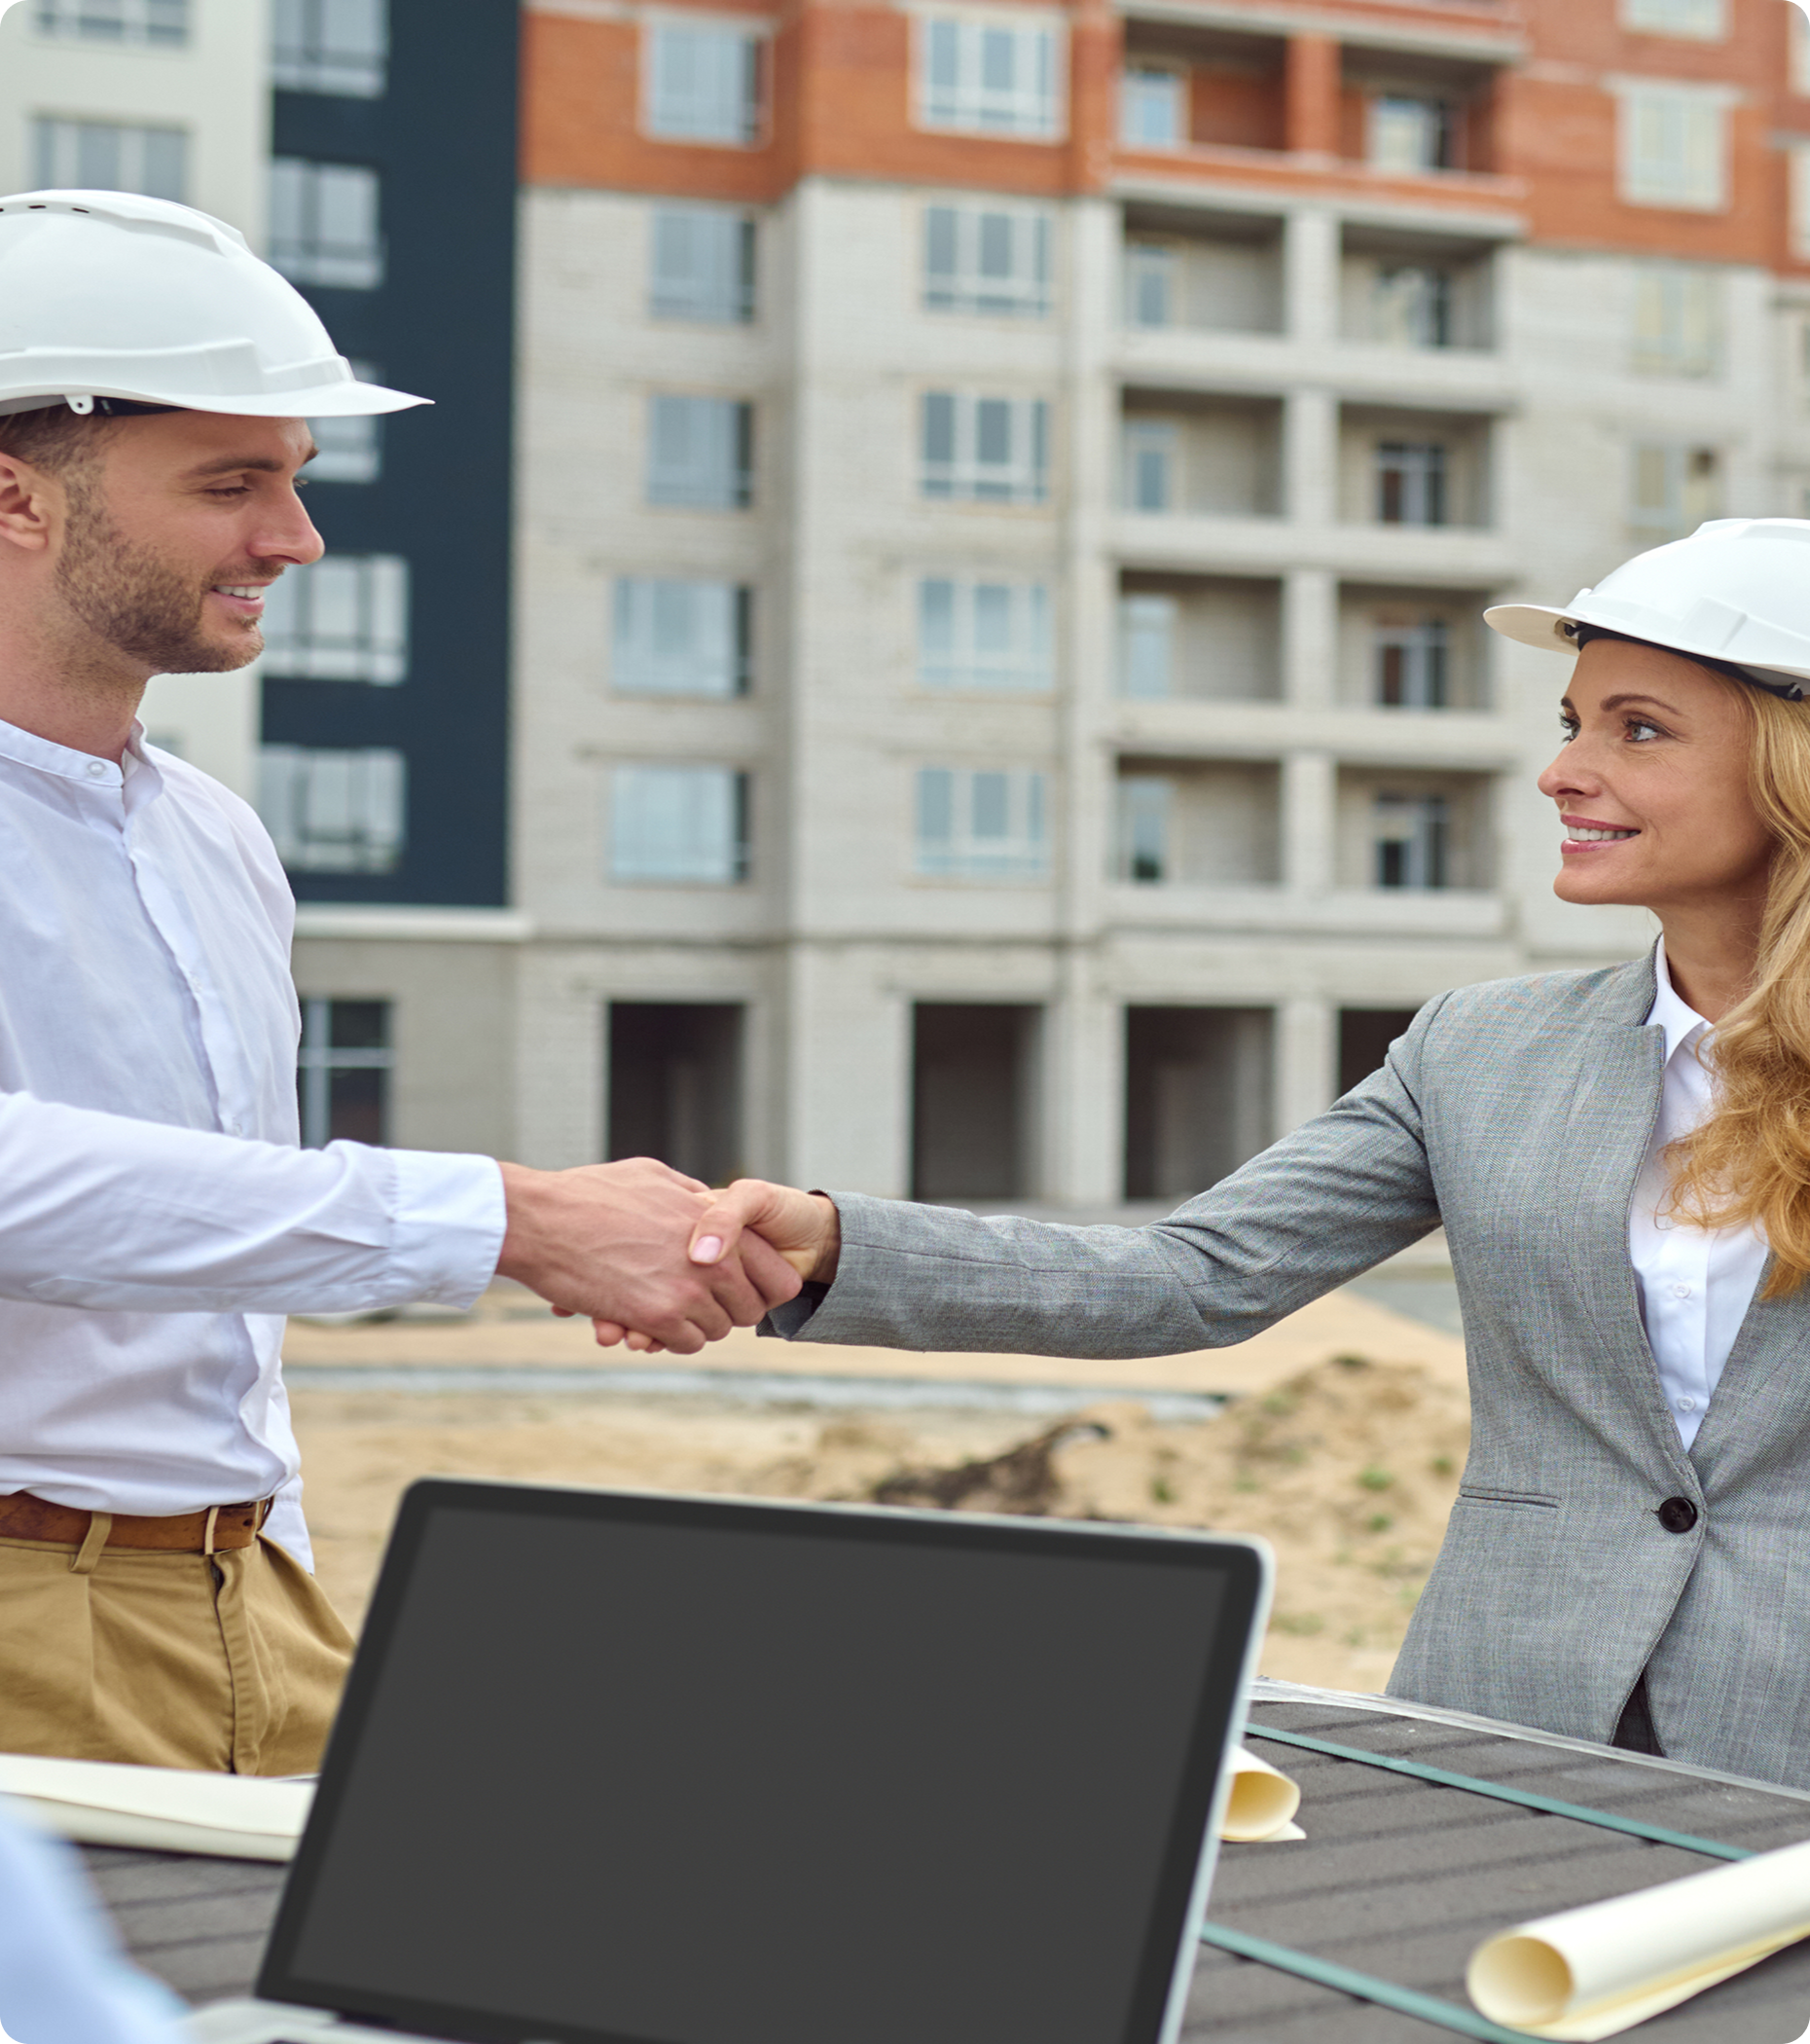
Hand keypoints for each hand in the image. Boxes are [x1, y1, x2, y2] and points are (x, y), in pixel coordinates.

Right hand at [495, 1158, 802, 1354]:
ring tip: (671, 1309)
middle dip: (731, 1309)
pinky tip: (651, 1323)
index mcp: (717, 1225)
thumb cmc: (588, 1193)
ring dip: (697, 1325)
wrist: (539, 1220)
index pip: (773, 1271)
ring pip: (717, 1330)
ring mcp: (686, 1292)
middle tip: (703, 1303)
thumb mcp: (654, 1176)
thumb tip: (709, 1200)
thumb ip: (691, 1193)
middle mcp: (711, 1261)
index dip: (763, 1284)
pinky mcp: (655, 1318)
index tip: (744, 1287)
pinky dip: (672, 1339)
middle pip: (750, 1308)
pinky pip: (685, 1343)